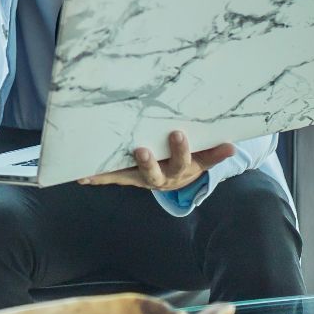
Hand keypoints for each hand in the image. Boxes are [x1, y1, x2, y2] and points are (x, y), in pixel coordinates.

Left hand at [78, 132, 234, 191]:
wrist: (177, 179)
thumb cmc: (190, 161)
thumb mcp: (203, 158)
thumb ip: (215, 153)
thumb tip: (232, 147)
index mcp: (179, 170)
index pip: (182, 160)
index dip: (180, 150)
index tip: (178, 134)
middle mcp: (158, 177)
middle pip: (153, 173)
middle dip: (147, 162)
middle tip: (141, 149)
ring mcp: (140, 178)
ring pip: (126, 177)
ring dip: (110, 175)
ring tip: (92, 174)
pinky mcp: (126, 176)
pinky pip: (111, 177)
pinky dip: (97, 177)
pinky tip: (81, 177)